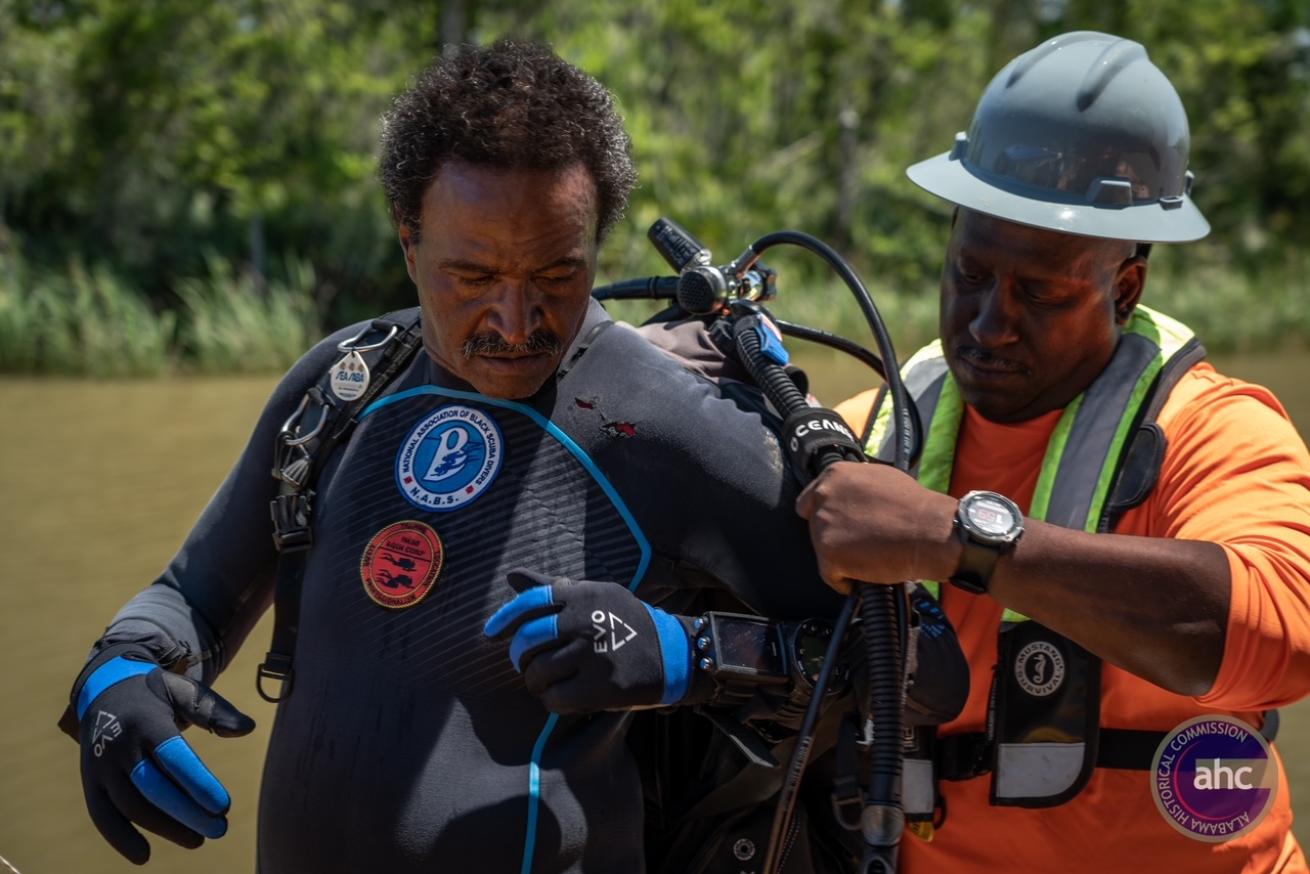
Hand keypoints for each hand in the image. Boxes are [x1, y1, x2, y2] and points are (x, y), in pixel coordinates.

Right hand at [66, 645, 254, 863]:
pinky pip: (102, 816)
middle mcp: (121, 745)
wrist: (104, 689)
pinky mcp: (91, 783)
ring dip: (165, 828)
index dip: (199, 783)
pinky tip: (144, 856)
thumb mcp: (184, 691)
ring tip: (198, 839)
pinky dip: (120, 838)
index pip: (174, 757)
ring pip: (132, 806)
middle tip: (220, 829)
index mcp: (148, 721)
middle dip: (189, 813)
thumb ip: (214, 710)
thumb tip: (249, 728)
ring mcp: (102, 766)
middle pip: (154, 788)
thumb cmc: (157, 695)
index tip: (224, 806)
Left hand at [483, 569, 695, 712]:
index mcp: (583, 595)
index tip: (491, 634)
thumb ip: (553, 589)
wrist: (673, 656)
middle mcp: (585, 622)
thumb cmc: (626, 623)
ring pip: (536, 672)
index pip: (530, 603)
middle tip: (528, 663)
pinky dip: (550, 700)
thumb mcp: (596, 596)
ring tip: (545, 682)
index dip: (504, 619)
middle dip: (520, 656)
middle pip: (527, 641)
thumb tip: (511, 575)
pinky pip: (553, 698)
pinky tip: (561, 696)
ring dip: (534, 681)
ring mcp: (592, 656)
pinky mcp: (600, 688)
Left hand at [795, 461, 960, 592]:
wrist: (930, 531)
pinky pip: (831, 575)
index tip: (836, 526)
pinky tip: (866, 573)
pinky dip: (846, 580)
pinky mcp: (829, 555)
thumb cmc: (914, 507)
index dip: (823, 516)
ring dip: (842, 557)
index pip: (809, 501)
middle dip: (835, 536)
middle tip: (860, 543)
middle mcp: (823, 498)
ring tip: (870, 556)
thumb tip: (849, 494)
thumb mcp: (880, 477)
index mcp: (834, 476)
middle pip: (815, 526)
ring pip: (823, 550)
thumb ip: (854, 485)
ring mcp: (823, 527)